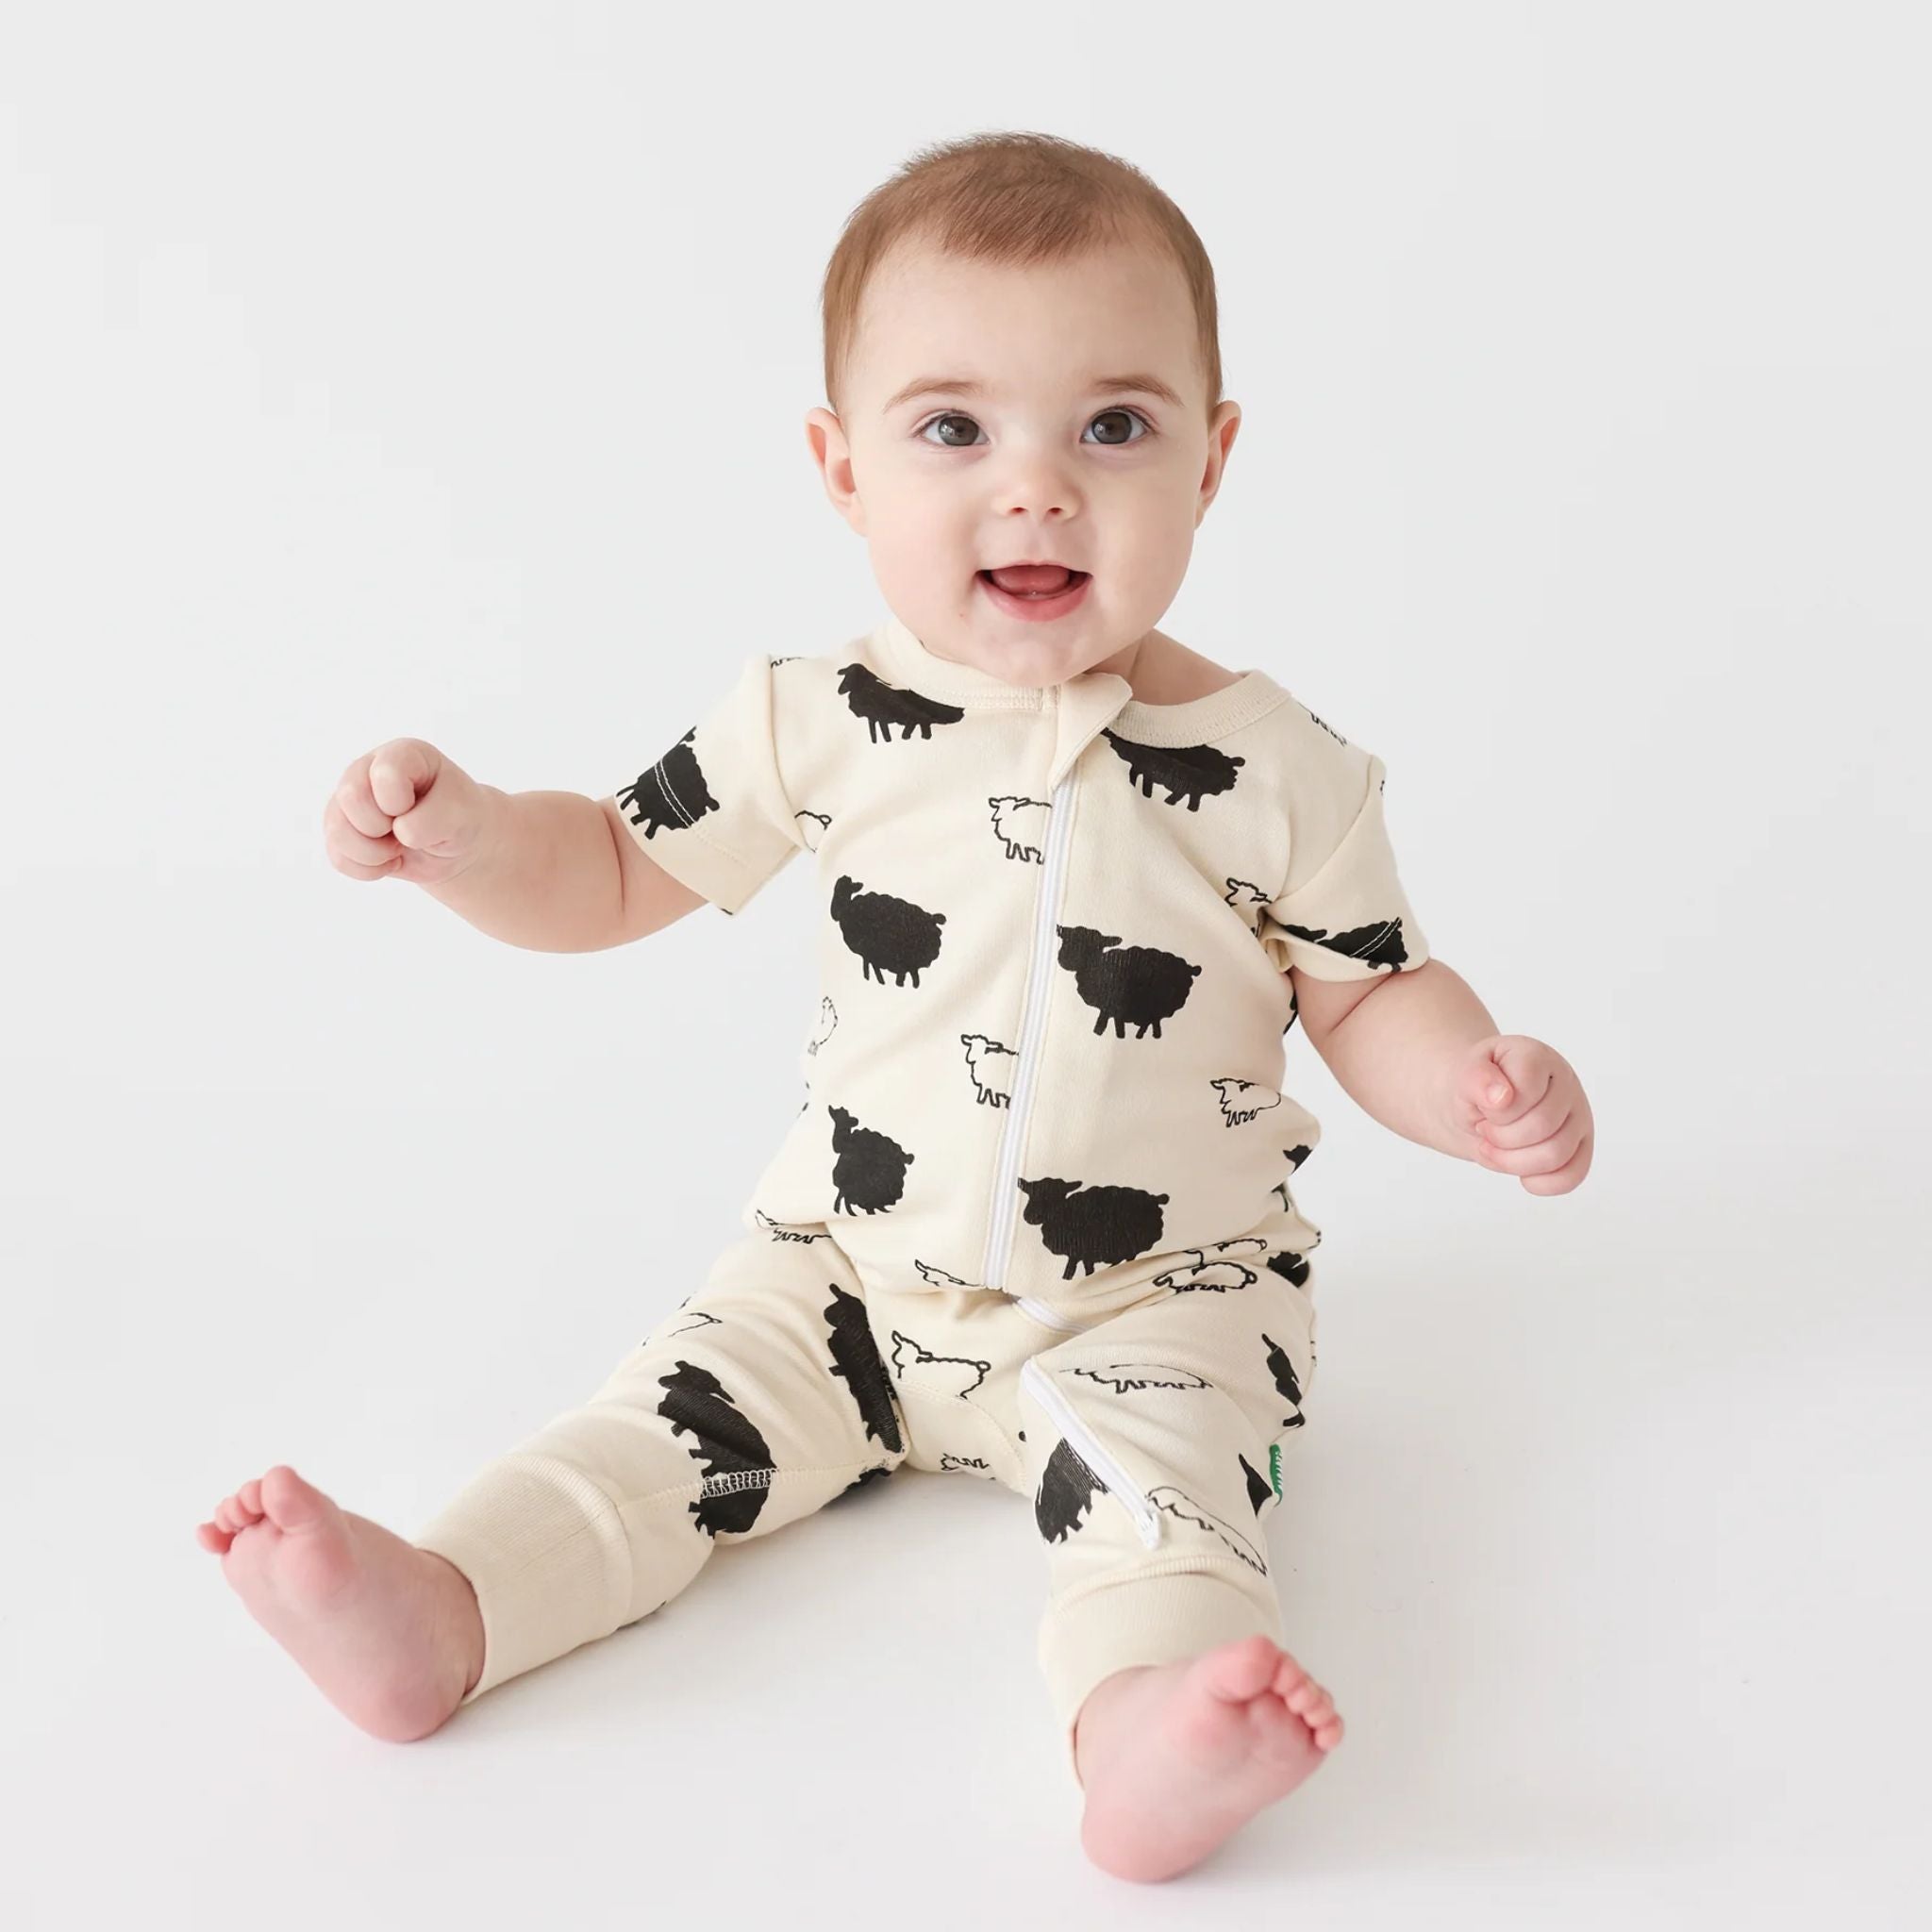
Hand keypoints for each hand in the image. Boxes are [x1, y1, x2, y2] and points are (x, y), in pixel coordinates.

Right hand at [322, 738, 498, 887]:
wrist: (454, 845)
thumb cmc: (458, 818)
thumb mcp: (462, 814)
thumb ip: (434, 818)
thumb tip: (399, 833)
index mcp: (403, 754)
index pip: (385, 773)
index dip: (399, 802)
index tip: (418, 806)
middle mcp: (368, 770)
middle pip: (351, 797)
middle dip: (382, 826)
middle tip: (409, 830)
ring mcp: (350, 800)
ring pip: (336, 830)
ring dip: (374, 853)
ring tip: (399, 847)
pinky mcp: (341, 830)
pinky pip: (338, 857)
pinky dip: (367, 869)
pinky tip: (388, 860)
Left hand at [1449, 1035, 1592, 1194]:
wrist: (1477, 1107)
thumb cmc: (1475, 1089)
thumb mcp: (1463, 1076)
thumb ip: (1476, 1079)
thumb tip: (1502, 1097)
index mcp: (1537, 1057)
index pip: (1526, 1090)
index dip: (1496, 1110)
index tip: (1483, 1107)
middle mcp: (1566, 1083)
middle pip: (1542, 1126)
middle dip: (1500, 1137)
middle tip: (1484, 1129)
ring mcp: (1578, 1116)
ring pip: (1555, 1155)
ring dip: (1512, 1162)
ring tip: (1496, 1148)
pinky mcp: (1581, 1146)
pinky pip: (1572, 1176)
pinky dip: (1539, 1183)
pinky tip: (1520, 1171)